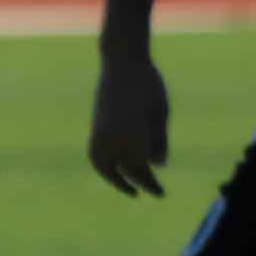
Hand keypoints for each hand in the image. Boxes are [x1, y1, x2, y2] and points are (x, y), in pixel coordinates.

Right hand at [89, 52, 169, 196]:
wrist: (122, 62)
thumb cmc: (150, 86)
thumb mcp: (161, 114)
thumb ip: (159, 141)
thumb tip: (158, 166)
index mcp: (133, 134)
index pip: (140, 169)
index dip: (151, 184)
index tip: (160, 193)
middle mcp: (113, 136)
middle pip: (124, 169)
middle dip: (139, 182)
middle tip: (153, 192)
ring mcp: (100, 131)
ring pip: (103, 165)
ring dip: (114, 178)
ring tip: (126, 186)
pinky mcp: (95, 125)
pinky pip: (95, 153)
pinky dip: (103, 165)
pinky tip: (113, 168)